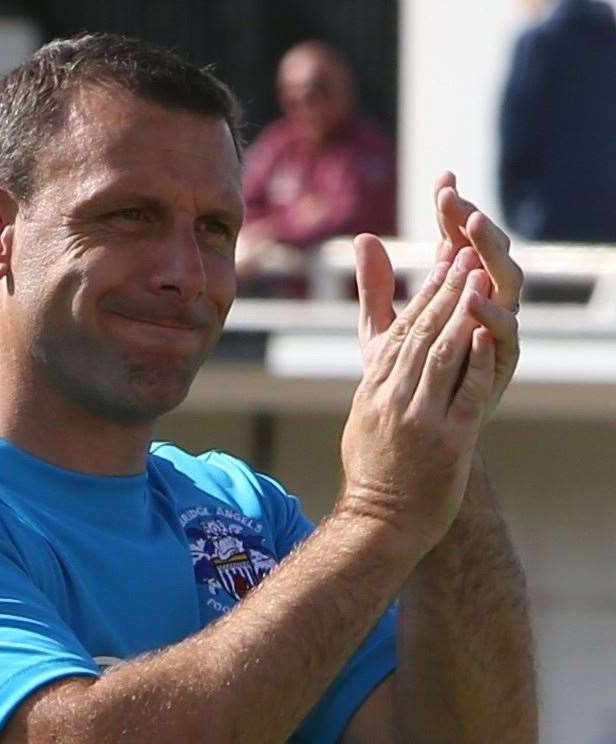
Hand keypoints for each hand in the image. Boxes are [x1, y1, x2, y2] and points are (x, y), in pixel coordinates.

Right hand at [339, 243, 498, 554]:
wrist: (380, 521)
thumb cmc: (374, 471)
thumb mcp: (362, 416)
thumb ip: (375, 374)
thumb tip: (379, 344)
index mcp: (372, 391)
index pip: (399, 333)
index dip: (422, 296)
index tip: (441, 266)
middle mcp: (392, 399)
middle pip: (420, 335)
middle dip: (445, 292)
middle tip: (465, 257)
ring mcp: (419, 419)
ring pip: (441, 355)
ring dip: (461, 312)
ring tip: (479, 280)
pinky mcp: (447, 441)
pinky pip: (463, 393)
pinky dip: (474, 361)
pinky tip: (484, 333)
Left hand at [355, 172, 521, 421]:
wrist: (418, 435)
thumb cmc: (405, 381)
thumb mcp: (383, 332)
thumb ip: (375, 288)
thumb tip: (362, 238)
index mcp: (459, 291)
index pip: (460, 239)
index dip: (452, 212)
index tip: (443, 180)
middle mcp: (485, 304)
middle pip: (488, 254)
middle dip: (473, 226)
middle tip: (457, 202)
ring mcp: (497, 331)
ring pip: (508, 285)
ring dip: (492, 260)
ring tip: (472, 238)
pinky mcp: (502, 363)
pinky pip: (506, 336)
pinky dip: (493, 318)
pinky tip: (476, 301)